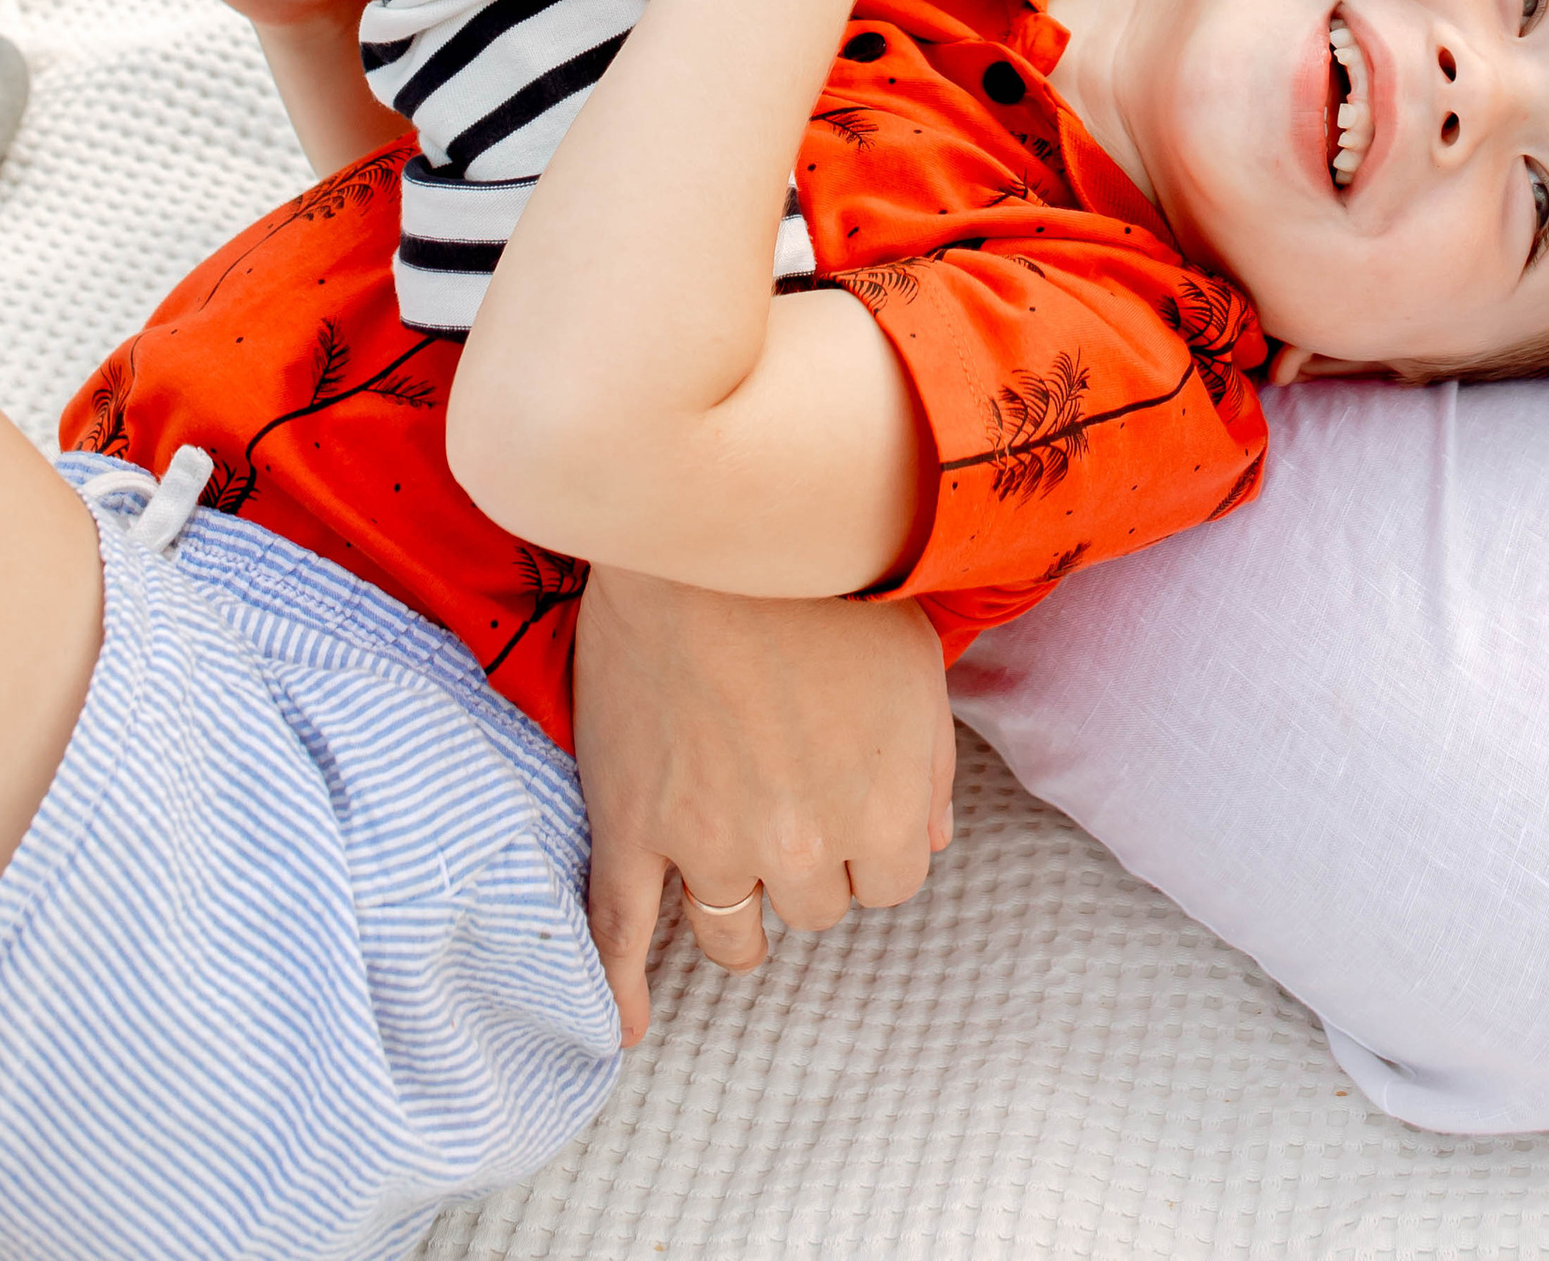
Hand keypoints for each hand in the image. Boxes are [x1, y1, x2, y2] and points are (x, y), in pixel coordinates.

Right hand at [570, 569, 956, 1033]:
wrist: (714, 524)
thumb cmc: (825, 577)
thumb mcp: (918, 659)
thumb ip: (929, 763)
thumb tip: (925, 841)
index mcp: (882, 811)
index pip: (892, 884)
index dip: (876, 841)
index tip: (855, 795)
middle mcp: (801, 848)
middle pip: (815, 909)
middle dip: (813, 861)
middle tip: (792, 791)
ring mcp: (708, 843)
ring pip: (733, 932)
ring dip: (742, 911)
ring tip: (736, 878)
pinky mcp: (632, 825)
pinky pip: (620, 932)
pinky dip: (622, 985)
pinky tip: (627, 1024)